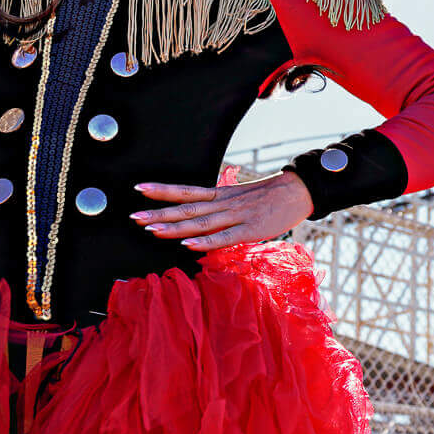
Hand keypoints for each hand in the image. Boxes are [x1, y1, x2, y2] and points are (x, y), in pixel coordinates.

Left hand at [131, 171, 314, 250]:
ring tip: (152, 230)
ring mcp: (236, 216)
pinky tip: (188, 245)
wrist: (298, 192)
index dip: (162, 190)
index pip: (186, 191)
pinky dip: (205, 242)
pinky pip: (224, 237)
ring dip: (175, 227)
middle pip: (186, 208)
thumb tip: (198, 224)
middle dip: (159, 213)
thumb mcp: (239, 199)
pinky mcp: (250, 230)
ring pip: (200, 222)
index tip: (139, 189)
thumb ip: (219, 210)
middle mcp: (223, 203)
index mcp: (220, 195)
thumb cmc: (268, 198)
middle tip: (135, 217)